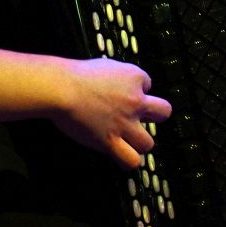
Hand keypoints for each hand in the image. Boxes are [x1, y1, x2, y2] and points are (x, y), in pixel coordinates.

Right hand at [53, 57, 171, 169]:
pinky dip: (128, 159)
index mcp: (133, 76)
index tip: (122, 92)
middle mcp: (135, 101)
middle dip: (154, 115)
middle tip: (139, 117)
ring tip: (127, 139)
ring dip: (139, 141)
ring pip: (148, 142)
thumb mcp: (105, 66)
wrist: (62, 89)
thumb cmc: (76, 74)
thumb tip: (120, 86)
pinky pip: (132, 160)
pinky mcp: (112, 141)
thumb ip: (118, 77)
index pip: (148, 84)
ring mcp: (126, 123)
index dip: (136, 88)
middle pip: (163, 112)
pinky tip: (120, 154)